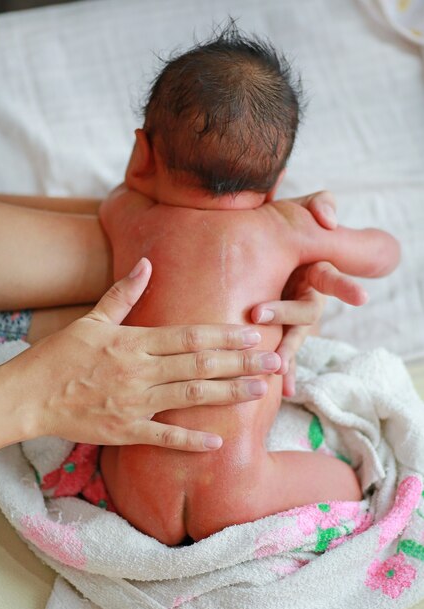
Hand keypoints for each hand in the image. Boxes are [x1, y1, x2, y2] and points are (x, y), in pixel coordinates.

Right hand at [0, 258, 280, 451]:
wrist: (29, 396)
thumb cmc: (60, 355)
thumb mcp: (91, 319)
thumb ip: (123, 293)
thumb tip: (147, 263)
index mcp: (134, 343)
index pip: (189, 337)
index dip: (224, 336)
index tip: (254, 334)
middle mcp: (139, 372)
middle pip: (199, 365)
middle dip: (241, 362)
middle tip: (275, 360)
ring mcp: (134, 404)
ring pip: (190, 397)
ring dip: (228, 394)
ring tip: (261, 389)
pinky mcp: (125, 431)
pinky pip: (163, 437)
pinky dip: (190, 440)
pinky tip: (218, 441)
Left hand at [251, 191, 367, 395]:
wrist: (263, 247)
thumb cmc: (287, 228)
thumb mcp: (301, 212)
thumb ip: (320, 206)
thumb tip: (330, 216)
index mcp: (316, 270)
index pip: (332, 276)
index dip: (345, 286)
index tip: (361, 297)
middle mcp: (309, 295)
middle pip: (307, 311)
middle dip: (288, 314)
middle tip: (259, 313)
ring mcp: (295, 315)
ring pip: (294, 336)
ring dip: (287, 351)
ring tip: (278, 369)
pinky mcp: (282, 328)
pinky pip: (286, 352)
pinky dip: (287, 371)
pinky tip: (285, 391)